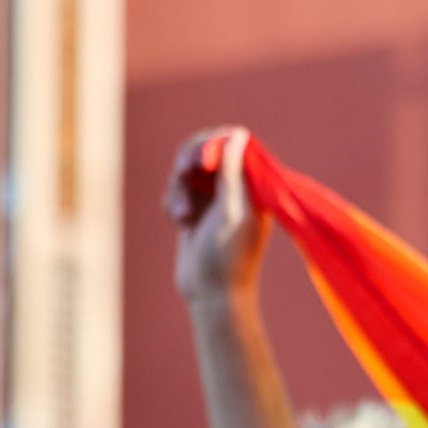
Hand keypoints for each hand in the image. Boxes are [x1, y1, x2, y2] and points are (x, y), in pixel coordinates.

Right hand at [167, 126, 270, 303]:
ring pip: (187, 172)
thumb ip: (233, 171)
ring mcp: (214, 200)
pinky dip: (174, 202)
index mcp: (253, 185)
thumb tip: (237, 133)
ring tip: (183, 215)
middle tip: (182, 171)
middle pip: (206, 153)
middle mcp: (235, 189)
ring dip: (179, 188)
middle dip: (190, 162)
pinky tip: (180, 223)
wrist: (211, 294)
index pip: (233, 145)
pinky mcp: (195, 211)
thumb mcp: (232, 208)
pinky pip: (178, 190)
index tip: (201, 160)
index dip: (212, 144)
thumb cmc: (227, 254)